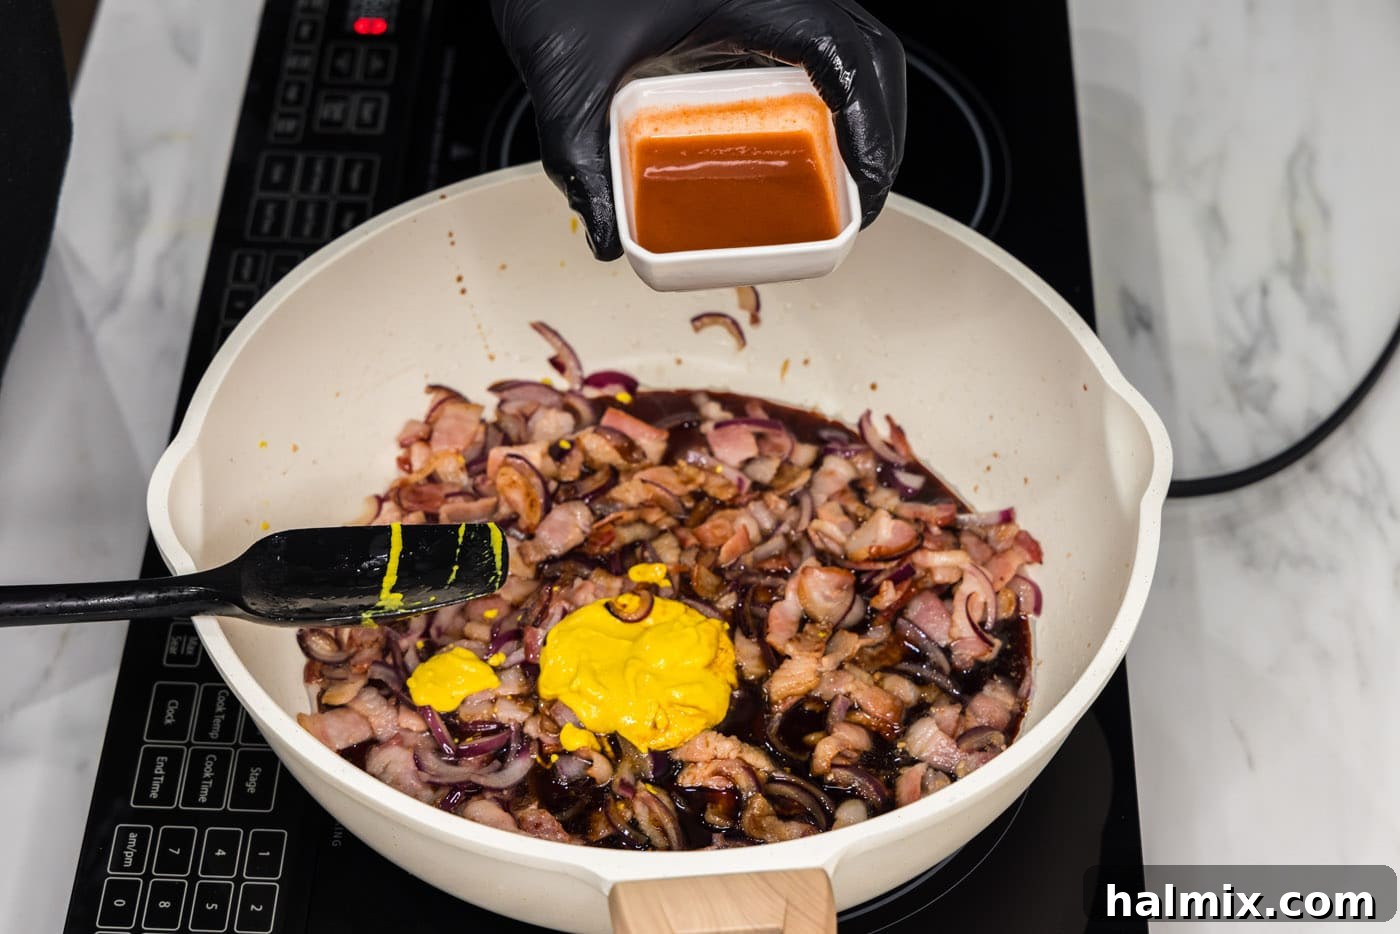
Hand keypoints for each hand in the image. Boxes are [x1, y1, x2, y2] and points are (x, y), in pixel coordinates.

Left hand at [490, 0, 906, 259]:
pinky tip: (809, 128)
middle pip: (871, 48)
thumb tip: (608, 239)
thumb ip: (583, 162)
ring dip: (866, 103)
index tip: (868, 184)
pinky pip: (820, 34)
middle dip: (884, 125)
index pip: (844, 54)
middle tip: (867, 193)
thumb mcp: (566, 78)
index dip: (872, 124)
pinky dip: (834, 83)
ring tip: (851, 169)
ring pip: (855, 36)